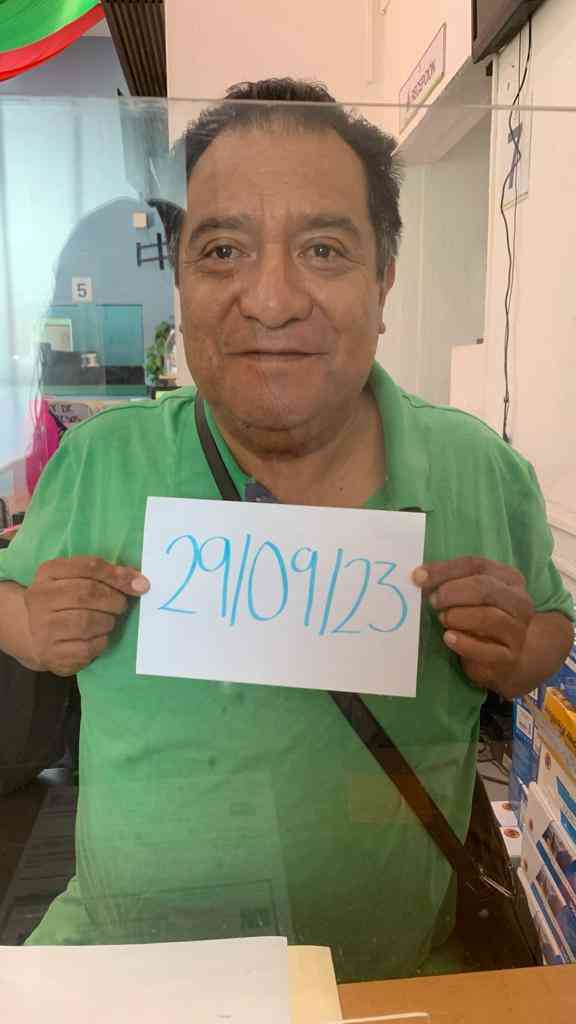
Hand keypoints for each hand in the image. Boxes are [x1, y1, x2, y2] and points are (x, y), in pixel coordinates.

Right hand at [24, 557, 149, 676]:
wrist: (37, 637)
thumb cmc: (66, 604)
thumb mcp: (79, 581)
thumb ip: (108, 576)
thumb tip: (139, 582)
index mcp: (48, 572)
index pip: (89, 566)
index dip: (118, 575)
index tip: (140, 585)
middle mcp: (40, 597)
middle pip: (88, 593)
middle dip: (114, 600)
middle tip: (121, 605)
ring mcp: (42, 626)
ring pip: (87, 622)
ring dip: (107, 622)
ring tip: (107, 621)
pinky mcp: (50, 653)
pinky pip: (87, 647)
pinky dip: (100, 642)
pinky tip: (98, 638)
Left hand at [412, 557, 534, 694]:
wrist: (507, 657)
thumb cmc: (481, 618)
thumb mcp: (470, 595)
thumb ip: (449, 582)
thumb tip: (419, 576)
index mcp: (508, 578)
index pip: (476, 565)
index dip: (444, 569)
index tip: (418, 577)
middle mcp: (518, 601)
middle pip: (484, 588)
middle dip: (452, 592)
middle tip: (432, 601)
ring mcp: (517, 630)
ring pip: (489, 617)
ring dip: (458, 617)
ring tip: (442, 619)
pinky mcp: (509, 656)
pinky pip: (486, 649)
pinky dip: (464, 643)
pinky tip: (448, 638)